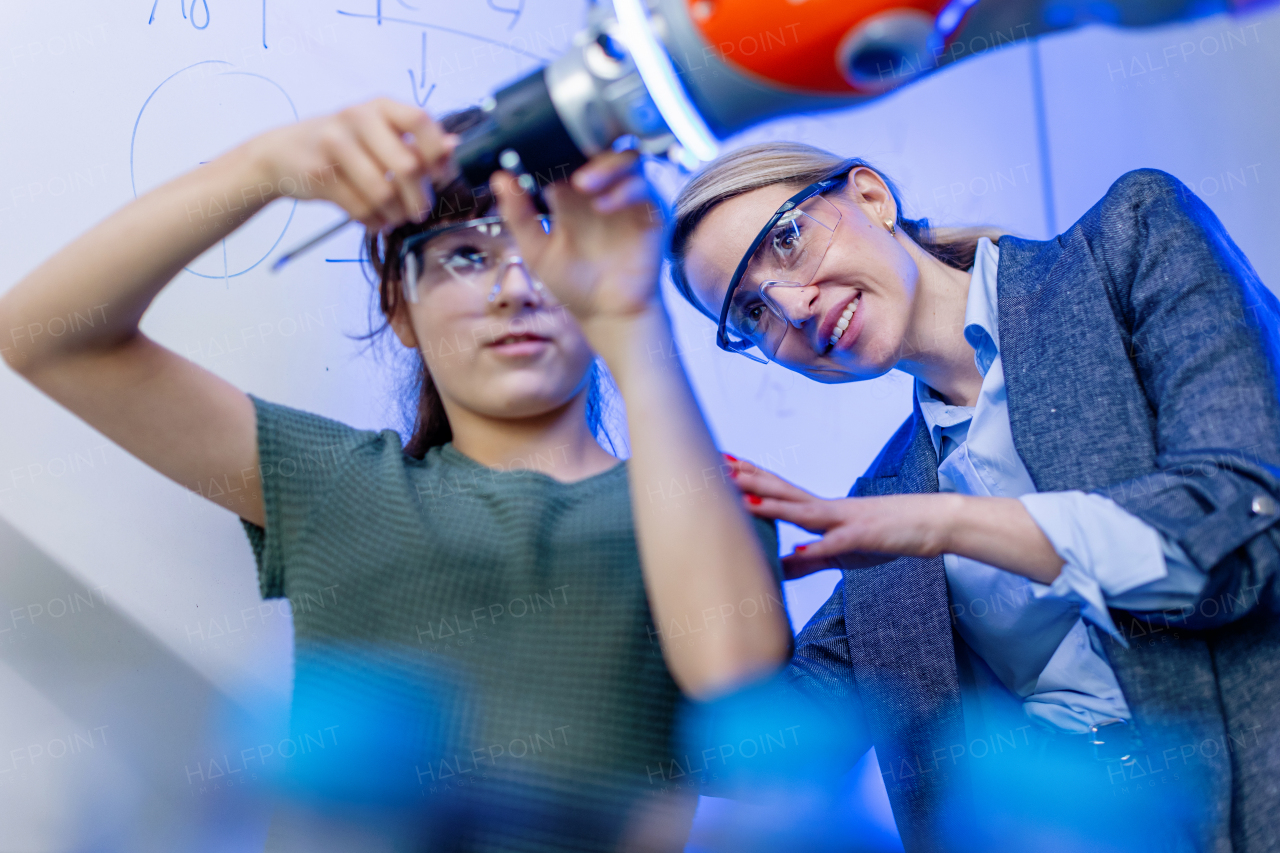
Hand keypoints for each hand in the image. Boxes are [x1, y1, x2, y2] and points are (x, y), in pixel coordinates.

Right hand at [243, 97, 457, 230]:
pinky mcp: (319, 172)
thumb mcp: (379, 135)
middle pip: (407, 166)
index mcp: (380, 106)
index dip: (437, 153)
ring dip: (395, 214)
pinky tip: (376, 221)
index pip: (421, 121)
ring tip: (395, 218)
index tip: (439, 176)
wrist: (282, 153)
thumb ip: (415, 142)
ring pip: (383, 192)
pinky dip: (374, 222)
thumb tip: (453, 147)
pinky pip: (360, 207)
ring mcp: (335, 143)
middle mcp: (358, 117)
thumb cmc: (342, 145)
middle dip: (419, 198)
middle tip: (419, 211)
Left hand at [490, 150, 662, 326]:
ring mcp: (628, 198)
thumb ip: (519, 215)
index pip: (566, 153)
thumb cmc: (575, 284)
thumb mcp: (536, 250)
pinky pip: (645, 186)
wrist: (608, 314)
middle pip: (600, 145)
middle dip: (584, 143)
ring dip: (605, 164)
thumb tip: (500, 177)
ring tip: (583, 182)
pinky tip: (602, 205)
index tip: (530, 148)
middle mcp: (601, 189)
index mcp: (571, 193)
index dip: (552, 146)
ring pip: (627, 157)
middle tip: (562, 155)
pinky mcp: (652, 212)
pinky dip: (624, 190)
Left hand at [724, 456, 951, 579]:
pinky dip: (818, 547)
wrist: (933, 522)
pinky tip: (798, 549)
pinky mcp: (865, 538)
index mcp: (820, 512)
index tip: (720, 464)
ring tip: (741, 500)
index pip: (777, 490)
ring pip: (803, 512)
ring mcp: (846, 520)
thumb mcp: (841, 554)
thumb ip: (808, 560)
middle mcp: (827, 509)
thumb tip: (776, 566)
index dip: (748, 478)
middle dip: (747, 480)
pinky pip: (838, 544)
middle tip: (716, 465)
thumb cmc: (888, 536)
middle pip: (781, 491)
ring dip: (772, 506)